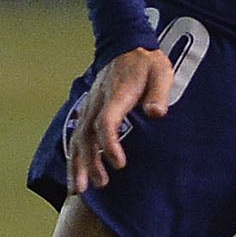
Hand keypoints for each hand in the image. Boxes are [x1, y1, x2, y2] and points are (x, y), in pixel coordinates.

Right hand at [66, 43, 174, 194]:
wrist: (126, 46)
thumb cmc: (147, 64)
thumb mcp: (162, 73)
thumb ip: (159, 93)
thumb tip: (156, 113)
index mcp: (117, 94)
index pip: (107, 122)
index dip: (110, 144)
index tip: (119, 164)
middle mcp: (98, 103)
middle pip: (86, 136)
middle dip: (88, 162)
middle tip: (94, 186)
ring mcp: (90, 107)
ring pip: (77, 139)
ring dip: (76, 164)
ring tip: (78, 190)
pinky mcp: (88, 111)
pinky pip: (76, 136)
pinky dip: (74, 157)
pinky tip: (75, 175)